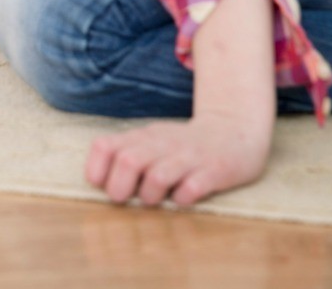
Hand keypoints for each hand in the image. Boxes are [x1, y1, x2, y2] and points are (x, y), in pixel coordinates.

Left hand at [85, 110, 270, 205]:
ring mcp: (189, 156)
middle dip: (119, 187)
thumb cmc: (182, 146)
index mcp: (142, 137)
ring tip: (154, 200)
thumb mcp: (150, 142)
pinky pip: (193, 188)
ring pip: (158, 176)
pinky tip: (183, 198)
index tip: (101, 185)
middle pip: (128, 161)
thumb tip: (97, 183)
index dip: (96, 169)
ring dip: (150, 196)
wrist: (236, 131)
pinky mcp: (216, 170)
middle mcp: (163, 144)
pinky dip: (183, 199)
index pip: (105, 146)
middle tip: (125, 199)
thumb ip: (124, 155)